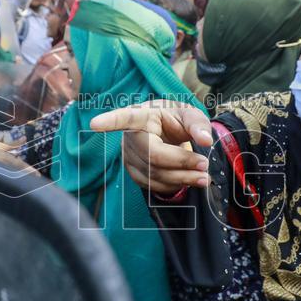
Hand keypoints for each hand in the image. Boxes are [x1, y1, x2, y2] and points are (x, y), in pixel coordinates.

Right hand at [89, 100, 212, 193]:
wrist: (169, 134)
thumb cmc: (176, 121)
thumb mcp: (190, 115)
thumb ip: (199, 124)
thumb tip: (206, 140)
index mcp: (142, 116)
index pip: (125, 118)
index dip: (110, 122)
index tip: (94, 124)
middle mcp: (130, 137)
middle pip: (152, 155)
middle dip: (180, 163)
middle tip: (205, 165)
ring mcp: (129, 157)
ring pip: (154, 174)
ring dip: (182, 178)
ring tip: (204, 177)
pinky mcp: (133, 173)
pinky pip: (152, 185)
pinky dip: (173, 185)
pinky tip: (188, 179)